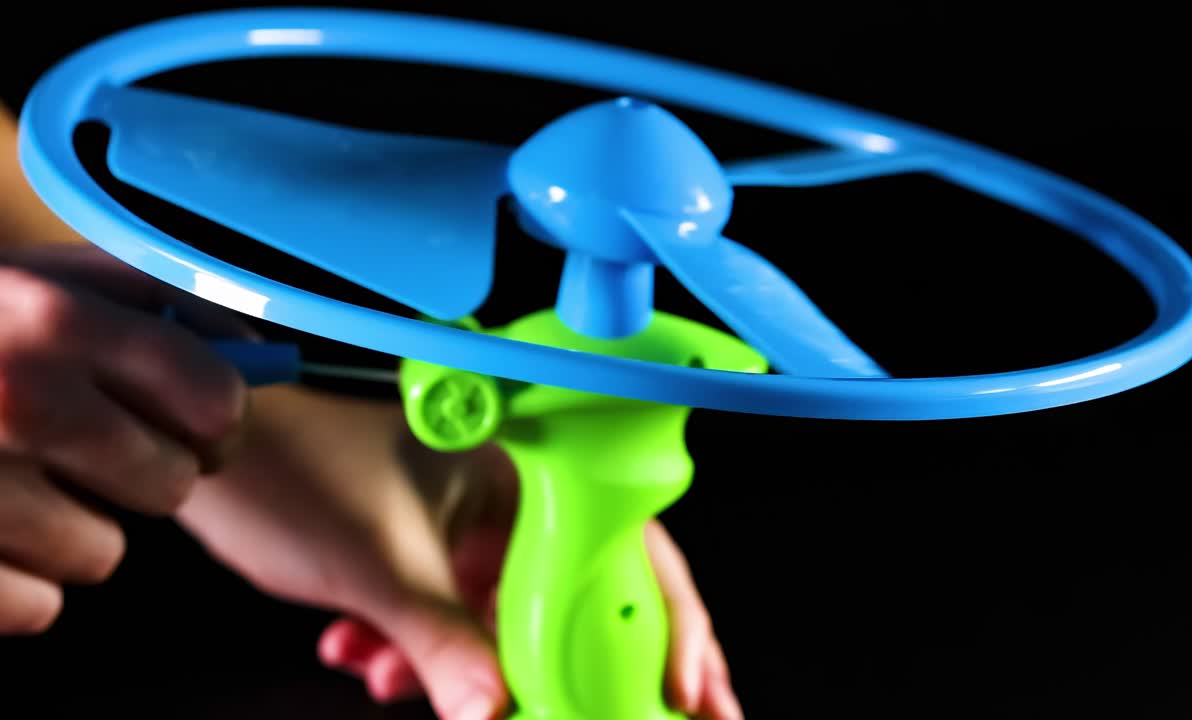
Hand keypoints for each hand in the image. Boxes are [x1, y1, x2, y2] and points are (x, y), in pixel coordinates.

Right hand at [0, 244, 249, 633]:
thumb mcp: (26, 281)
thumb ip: (139, 299)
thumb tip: (256, 349)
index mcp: (54, 319)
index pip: (214, 397)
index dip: (213, 419)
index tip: (195, 422)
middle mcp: (21, 398)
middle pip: (171, 484)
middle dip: (138, 473)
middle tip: (79, 449)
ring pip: (105, 554)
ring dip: (69, 528)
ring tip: (3, 481)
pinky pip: (40, 607)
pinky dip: (14, 583)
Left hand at [177, 386, 743, 719]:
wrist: (201, 440)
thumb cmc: (287, 459)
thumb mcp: (376, 566)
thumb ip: (445, 646)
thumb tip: (499, 712)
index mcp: (525, 461)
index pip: (627, 544)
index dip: (666, 623)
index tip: (686, 690)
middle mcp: (510, 487)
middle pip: (578, 589)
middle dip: (568, 664)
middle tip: (595, 716)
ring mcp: (469, 520)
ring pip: (509, 614)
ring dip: (468, 666)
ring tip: (408, 682)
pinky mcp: (429, 544)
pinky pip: (456, 615)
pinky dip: (422, 651)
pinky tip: (369, 656)